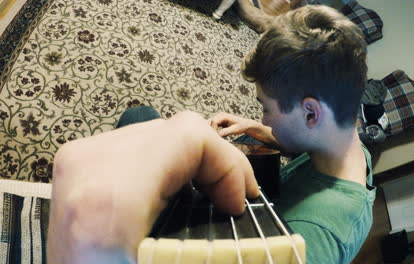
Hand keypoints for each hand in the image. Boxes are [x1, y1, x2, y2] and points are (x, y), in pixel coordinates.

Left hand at [47, 111, 258, 263]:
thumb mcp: (168, 260)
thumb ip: (211, 242)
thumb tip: (241, 209)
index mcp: (110, 197)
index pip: (189, 136)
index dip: (228, 165)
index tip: (236, 207)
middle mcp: (89, 163)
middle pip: (179, 129)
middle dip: (218, 162)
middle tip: (236, 198)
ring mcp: (81, 157)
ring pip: (162, 131)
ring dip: (196, 161)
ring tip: (212, 193)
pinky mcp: (79, 160)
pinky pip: (141, 140)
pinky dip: (170, 159)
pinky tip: (179, 186)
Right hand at [210, 112, 279, 147]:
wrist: (246, 125)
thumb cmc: (242, 126)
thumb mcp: (235, 130)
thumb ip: (226, 131)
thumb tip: (219, 134)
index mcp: (223, 115)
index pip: (213, 122)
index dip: (213, 130)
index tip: (216, 137)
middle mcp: (219, 115)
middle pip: (209, 123)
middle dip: (211, 131)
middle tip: (215, 139)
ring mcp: (218, 119)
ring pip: (210, 125)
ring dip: (211, 131)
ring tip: (216, 138)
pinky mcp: (219, 123)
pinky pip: (213, 127)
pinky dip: (213, 132)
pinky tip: (217, 137)